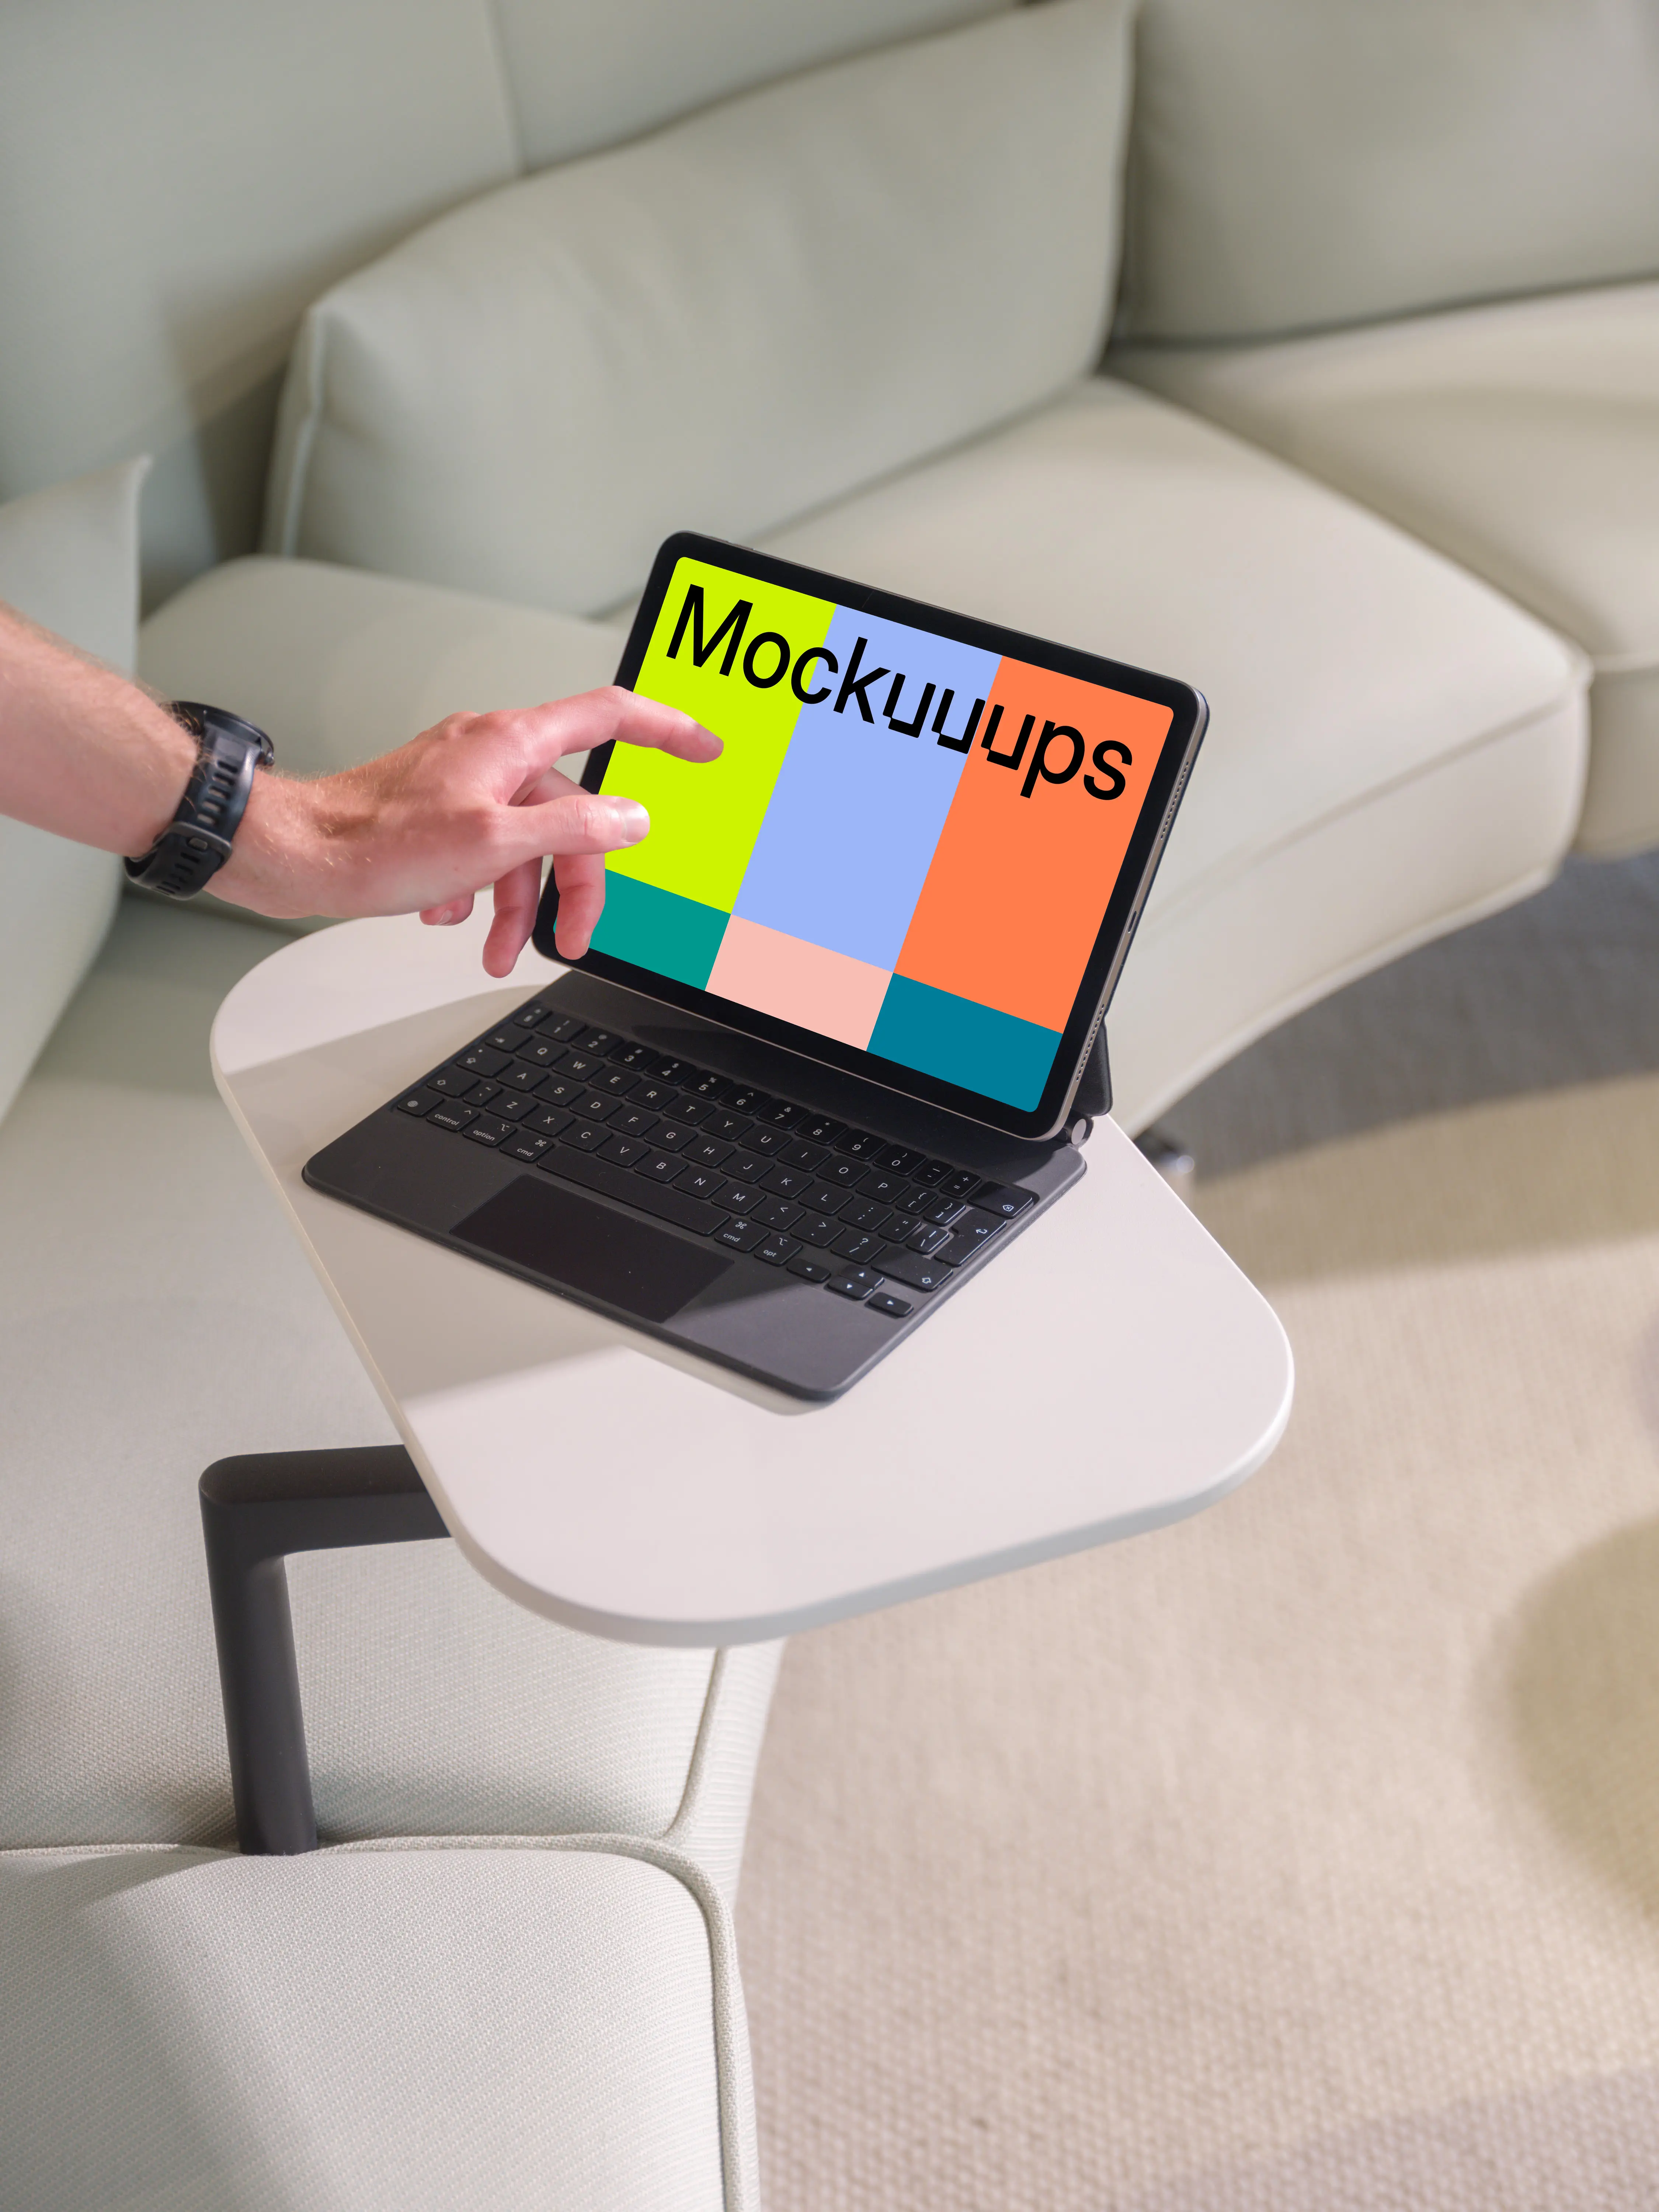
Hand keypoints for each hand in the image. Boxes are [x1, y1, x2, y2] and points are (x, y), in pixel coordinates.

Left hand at [215, 687, 718, 974]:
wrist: (294, 854)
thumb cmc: (374, 843)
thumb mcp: (492, 843)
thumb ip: (571, 828)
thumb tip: (630, 819)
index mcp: (511, 745)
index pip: (610, 718)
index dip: (667, 730)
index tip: (705, 747)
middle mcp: (490, 755)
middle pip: (569, 814)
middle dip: (573, 883)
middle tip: (569, 937)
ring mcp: (462, 784)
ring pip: (523, 845)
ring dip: (518, 905)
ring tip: (498, 950)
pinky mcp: (436, 814)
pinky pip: (483, 854)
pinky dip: (477, 894)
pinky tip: (450, 919)